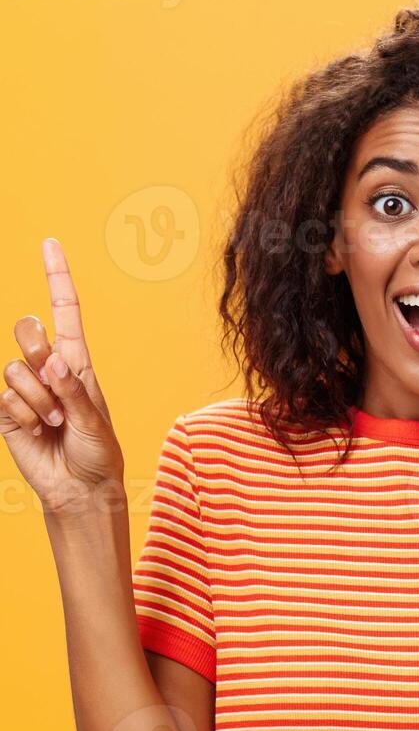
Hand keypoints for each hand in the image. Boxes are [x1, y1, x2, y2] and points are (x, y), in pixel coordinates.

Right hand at [2, 239, 123, 516]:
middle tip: (57, 386)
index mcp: (77, 362)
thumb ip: (73, 390)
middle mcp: (49, 369)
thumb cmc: (98, 452)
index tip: (50, 244)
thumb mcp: (96, 420)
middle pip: (28, 331)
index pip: (65, 311)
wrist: (80, 486)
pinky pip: (6, 397)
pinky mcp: (7, 410)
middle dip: (38, 353)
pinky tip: (39, 430)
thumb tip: (51, 360)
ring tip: (57, 422)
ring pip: (16, 369)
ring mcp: (25, 388)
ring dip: (40, 399)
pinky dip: (26, 414)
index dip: (57, 277)